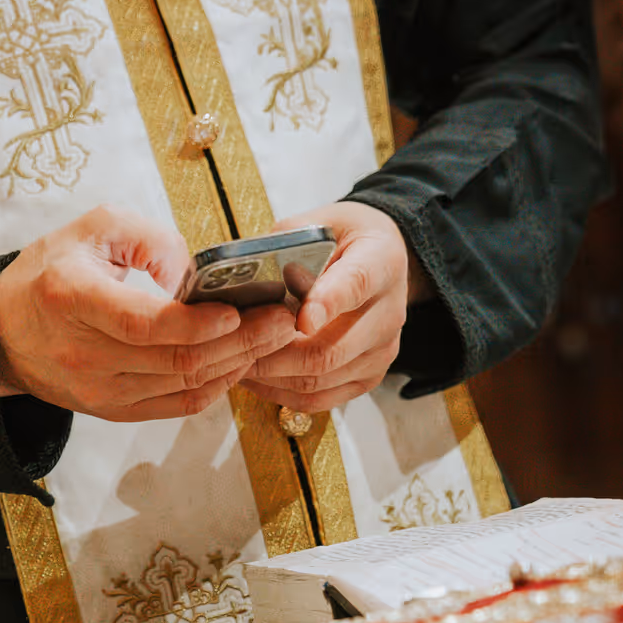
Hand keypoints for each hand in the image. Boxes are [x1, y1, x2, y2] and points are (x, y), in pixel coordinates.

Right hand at [0, 205, 296, 421]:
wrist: (3, 331)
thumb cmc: (51, 272)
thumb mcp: (91, 229)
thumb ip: (147, 238)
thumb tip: (191, 273)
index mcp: (73, 299)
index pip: (145, 324)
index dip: (198, 323)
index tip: (238, 309)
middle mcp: (85, 354)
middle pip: (177, 360)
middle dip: (241, 341)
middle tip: (283, 319)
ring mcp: (99, 391)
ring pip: (185, 386)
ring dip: (237, 364)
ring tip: (273, 337)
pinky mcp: (113, 411)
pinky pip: (178, 405)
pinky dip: (216, 386)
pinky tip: (240, 362)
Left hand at [241, 201, 410, 412]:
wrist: (379, 259)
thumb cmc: (340, 239)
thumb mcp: (316, 224)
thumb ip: (284, 246)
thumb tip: (237, 275)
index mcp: (380, 262)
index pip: (355, 285)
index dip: (326, 304)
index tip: (299, 319)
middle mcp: (389, 312)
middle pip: (331, 349)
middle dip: (275, 353)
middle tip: (233, 347)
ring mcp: (381, 350)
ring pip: (320, 379)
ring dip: (271, 376)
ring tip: (233, 362)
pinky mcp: (369, 377)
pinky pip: (320, 399)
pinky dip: (281, 393)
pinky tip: (255, 378)